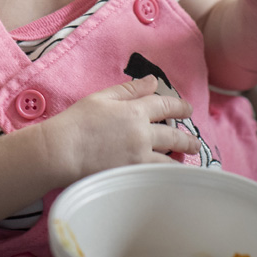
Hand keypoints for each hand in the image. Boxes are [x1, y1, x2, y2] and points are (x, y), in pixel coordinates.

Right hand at [44, 76, 201, 183]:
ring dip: (180, 158)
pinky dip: (166, 173)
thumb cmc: (76, 121)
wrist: (62, 150)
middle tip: (194, 142)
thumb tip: (152, 81)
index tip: (187, 109)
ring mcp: (139, 157)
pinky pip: (157, 175)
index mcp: (135, 111)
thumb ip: (129, 90)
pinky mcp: (131, 175)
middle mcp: (142, 134)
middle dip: (187, 138)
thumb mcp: (101, 97)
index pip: (166, 106)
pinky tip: (170, 174)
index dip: (180, 107)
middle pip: (174, 136)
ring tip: (186, 160)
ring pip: (170, 159)